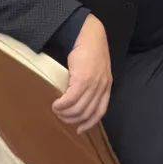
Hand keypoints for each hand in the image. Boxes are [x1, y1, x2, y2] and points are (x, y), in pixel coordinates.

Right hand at [51, 15, 112, 132]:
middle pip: (86, 113)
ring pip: (77, 109)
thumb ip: (93, 84)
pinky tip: (55, 103)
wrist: (89, 34)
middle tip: (61, 117)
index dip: (89, 123)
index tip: (79, 129)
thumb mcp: (97, 70)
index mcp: (107, 86)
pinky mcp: (83, 79)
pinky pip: (70, 99)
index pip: (100, 112)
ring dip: (64, 113)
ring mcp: (93, 84)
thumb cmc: (90, 50)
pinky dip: (61, 105)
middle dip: (72, 119)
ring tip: (56, 109)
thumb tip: (80, 99)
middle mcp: (102, 87)